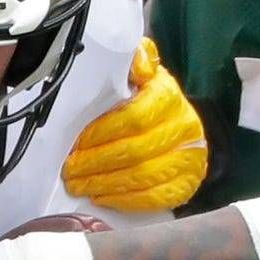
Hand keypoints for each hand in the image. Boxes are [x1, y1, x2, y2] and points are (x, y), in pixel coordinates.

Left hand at [63, 37, 206, 210]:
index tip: (77, 144)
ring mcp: (189, 158)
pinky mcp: (188, 184)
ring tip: (80, 185)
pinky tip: (103, 197)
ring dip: (105, 184)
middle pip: (135, 151)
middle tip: (70, 171)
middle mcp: (184, 126)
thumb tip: (133, 58)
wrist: (183, 128)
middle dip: (96, 163)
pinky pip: (156, 198)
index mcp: (168, 96)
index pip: (133, 118)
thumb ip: (134, 62)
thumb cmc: (152, 102)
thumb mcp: (142, 75)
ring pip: (143, 176)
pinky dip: (125, 200)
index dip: (101, 134)